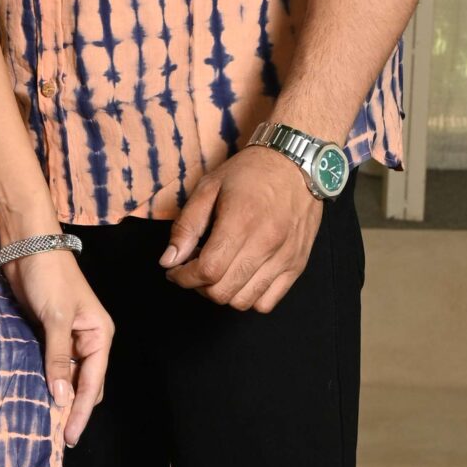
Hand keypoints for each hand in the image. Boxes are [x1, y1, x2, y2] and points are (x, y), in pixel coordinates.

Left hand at [3, 248, 111, 446]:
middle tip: (57, 437)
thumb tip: (60, 397)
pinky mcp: (49, 333)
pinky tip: (38, 395)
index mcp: (100, 335)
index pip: (93, 382)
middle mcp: (88, 339)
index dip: (80, 410)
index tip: (69, 435)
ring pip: (68, 376)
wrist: (28, 246)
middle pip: (84, 383)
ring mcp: (68, 337)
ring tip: (47, 424)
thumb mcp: (55, 318)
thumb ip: (58, 358)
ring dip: (59, 396)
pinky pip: (52, 364)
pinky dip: (47, 380)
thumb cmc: (49, 276)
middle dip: (72, 408)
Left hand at [160, 146, 322, 311]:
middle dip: (199, 286)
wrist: (296, 163)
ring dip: (222, 293)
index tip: (175, 270)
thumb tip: (169, 260)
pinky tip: (240, 278)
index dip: (184, 277)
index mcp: (241, 222)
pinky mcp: (296, 265)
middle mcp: (266, 244)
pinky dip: (248, 298)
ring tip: (218, 271)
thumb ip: (186, 226)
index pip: (207, 271)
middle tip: (195, 268)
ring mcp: (285, 258)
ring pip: (243, 301)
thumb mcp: (208, 188)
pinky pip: (267, 302)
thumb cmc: (249, 173)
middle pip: (223, 291)